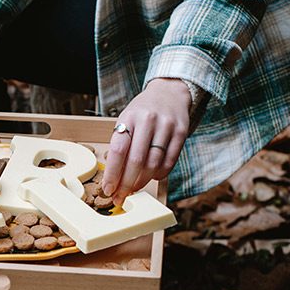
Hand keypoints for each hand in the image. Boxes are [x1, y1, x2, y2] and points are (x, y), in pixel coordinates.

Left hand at [102, 78, 191, 204]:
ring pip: (153, 164)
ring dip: (142, 182)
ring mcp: (166, 126)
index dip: (112, 174)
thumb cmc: (142, 112)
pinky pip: (170, 161)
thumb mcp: (126, 121)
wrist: (170, 92)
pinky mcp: (181, 132)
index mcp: (129, 118)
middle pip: (136, 161)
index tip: (108, 189)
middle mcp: (148, 121)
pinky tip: (152, 177)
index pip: (118, 151)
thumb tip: (113, 178)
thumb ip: (120, 145)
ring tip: (135, 188)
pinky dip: (159, 174)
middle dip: (126, 184)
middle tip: (120, 197)